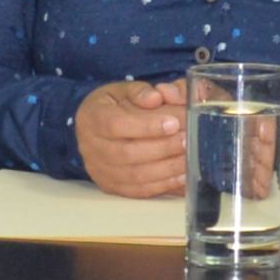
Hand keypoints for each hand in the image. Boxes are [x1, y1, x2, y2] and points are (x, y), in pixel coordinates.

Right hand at [77, 79, 193, 199]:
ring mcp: (99, 170)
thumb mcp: (125, 90)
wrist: (96, 127)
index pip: (116, 125)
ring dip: (167, 168)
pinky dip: (163, 184)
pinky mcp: (111, 186)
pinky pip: (139, 190)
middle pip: (127, 153)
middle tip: (188, 140)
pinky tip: (182, 176)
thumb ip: (143, 91)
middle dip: (162, 148)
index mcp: (92, 117)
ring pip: (135, 175)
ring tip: (190, 157)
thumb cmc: (115, 106)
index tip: (173, 123)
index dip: (146, 126)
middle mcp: (90, 146)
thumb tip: (158, 97)